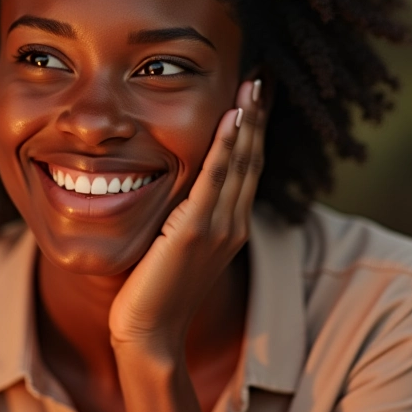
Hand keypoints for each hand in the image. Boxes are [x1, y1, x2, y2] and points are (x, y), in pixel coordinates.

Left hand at [108, 79, 266, 358]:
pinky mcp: (197, 231)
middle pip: (251, 159)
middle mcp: (232, 223)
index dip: (252, 132)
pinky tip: (231, 119)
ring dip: (247, 122)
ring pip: (239, 164)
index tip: (253, 98)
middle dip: (256, 118)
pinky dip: (225, 147)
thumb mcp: (178, 246)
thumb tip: (180, 190)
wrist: (150, 332)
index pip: (246, 168)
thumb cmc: (156, 289)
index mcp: (229, 225)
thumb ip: (187, 216)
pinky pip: (215, 180)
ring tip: (252, 87)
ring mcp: (219, 227)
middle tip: (261, 79)